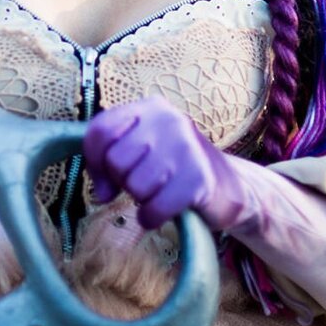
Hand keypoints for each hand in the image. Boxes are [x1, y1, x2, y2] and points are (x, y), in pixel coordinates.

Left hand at [82, 97, 254, 232]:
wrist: (229, 186)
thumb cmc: (173, 168)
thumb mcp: (141, 150)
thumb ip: (110, 160)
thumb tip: (100, 193)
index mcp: (150, 107)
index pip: (101, 131)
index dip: (95, 162)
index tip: (107, 179)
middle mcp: (169, 120)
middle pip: (116, 161)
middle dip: (124, 182)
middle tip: (145, 182)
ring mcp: (186, 147)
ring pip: (135, 187)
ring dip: (142, 200)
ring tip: (160, 191)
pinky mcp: (198, 179)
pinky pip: (154, 209)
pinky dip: (152, 218)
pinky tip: (163, 210)